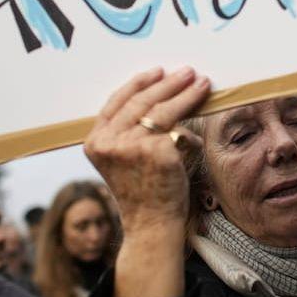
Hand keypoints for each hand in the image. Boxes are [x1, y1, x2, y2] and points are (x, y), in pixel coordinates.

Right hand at [83, 67, 210, 233]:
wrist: (151, 224)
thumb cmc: (143, 191)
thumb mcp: (124, 158)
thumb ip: (128, 131)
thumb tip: (160, 94)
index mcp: (95, 142)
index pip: (116, 102)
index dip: (138, 84)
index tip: (157, 72)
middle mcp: (108, 142)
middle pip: (140, 101)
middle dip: (167, 83)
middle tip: (187, 72)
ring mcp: (131, 146)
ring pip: (162, 110)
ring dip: (185, 94)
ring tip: (201, 83)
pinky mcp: (156, 151)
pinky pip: (178, 130)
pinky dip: (190, 131)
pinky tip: (199, 129)